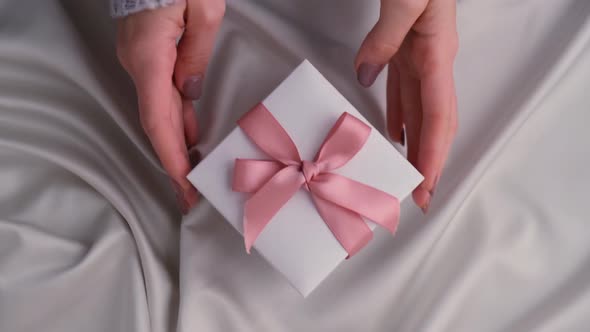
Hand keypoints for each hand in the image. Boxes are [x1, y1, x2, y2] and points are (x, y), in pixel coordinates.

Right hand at [116, 0, 225, 213]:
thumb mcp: (203, 10)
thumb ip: (197, 55)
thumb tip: (190, 92)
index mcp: (151, 58)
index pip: (159, 121)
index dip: (171, 158)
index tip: (184, 187)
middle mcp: (140, 64)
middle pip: (157, 122)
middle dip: (175, 161)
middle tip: (190, 194)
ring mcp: (141, 59)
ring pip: (160, 109)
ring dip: (177, 141)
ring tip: (194, 172)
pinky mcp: (148, 53)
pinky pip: (162, 92)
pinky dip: (177, 116)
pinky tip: (190, 132)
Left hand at [355, 0, 457, 212]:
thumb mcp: (407, 0)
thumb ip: (386, 37)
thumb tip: (366, 76)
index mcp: (437, 54)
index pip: (438, 116)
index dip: (433, 154)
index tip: (425, 186)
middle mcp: (434, 62)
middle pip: (435, 121)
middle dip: (430, 161)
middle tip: (422, 197)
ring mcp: (421, 56)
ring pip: (420, 111)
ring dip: (414, 145)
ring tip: (405, 176)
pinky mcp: (408, 50)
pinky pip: (404, 92)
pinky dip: (398, 116)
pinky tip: (390, 133)